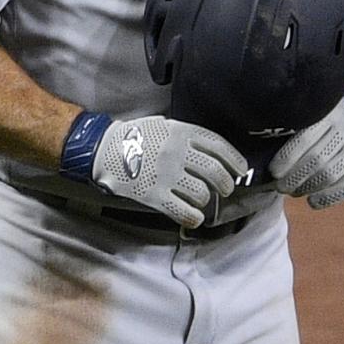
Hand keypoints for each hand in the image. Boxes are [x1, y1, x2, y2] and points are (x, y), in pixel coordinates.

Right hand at [76, 114, 247, 228]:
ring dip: (206, 200)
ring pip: (202, 193)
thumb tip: (212, 152)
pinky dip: (193, 217)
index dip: (234, 160)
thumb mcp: (163, 125)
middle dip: (225, 184)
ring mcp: (166, 174)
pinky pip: (183, 211)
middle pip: (215, 172)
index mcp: (181, 132)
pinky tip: (194, 218)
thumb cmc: (134, 137)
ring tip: (201, 201)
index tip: (241, 170)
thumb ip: (187, 136)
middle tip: (225, 189)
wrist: (103, 150)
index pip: (218, 146)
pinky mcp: (154, 194)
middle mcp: (177, 152)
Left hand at [267, 91, 343, 209]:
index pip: (305, 139)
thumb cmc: (327, 123)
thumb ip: (294, 127)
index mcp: (328, 113)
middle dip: (294, 177)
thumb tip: (261, 148)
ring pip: (331, 175)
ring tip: (295, 192)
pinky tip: (313, 202)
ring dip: (308, 188)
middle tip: (281, 187)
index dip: (287, 158)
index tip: (274, 172)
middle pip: (316, 160)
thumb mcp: (314, 114)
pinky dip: (328, 198)